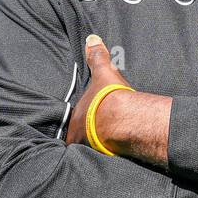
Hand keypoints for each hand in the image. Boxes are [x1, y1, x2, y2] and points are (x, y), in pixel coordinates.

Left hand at [66, 34, 130, 148]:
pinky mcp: (107, 158)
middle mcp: (79, 138)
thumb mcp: (102, 73)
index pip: (75, 123)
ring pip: (92, 148)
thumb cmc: (107, 96)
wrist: (122, 118)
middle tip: (99, 131)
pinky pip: (107, 156)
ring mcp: (92, 150)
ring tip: (109, 142)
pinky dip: (112, 153)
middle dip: (89, 135)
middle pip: (82, 138)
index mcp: (75, 121)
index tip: (88, 120)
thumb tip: (91, 39)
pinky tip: (119, 151)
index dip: (82, 121)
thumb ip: (97, 57)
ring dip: (99, 145)